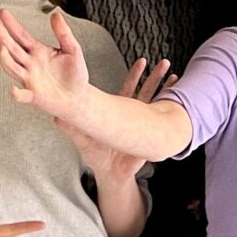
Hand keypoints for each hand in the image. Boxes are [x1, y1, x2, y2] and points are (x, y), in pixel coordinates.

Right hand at [0, 4, 92, 114]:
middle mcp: (29, 64)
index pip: (21, 35)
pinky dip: (17, 94)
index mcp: (37, 51)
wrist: (78, 97)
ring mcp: (30, 79)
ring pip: (13, 68)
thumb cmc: (74, 74)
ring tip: (2, 47)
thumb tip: (56, 15)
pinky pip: (23, 95)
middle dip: (4, 38)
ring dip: (6, 59)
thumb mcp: (72, 49)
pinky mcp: (34, 96)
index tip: (2, 13)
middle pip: (13, 49)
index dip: (11, 24)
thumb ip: (64, 33)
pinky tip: (13, 89)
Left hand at [66, 55, 171, 183]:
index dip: (136, 76)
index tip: (142, 62)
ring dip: (166, 90)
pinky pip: (162, 122)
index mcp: (118, 111)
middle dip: (156, 77)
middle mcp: (132, 115)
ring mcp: (142, 125)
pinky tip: (180, 102)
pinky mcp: (149, 136)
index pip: (128, 89)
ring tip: (175, 76)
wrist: (110, 175)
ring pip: (157, 104)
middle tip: (164, 62)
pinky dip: (172, 111)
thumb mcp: (83, 140)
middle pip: (146, 91)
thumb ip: (72, 128)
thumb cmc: (96, 156)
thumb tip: (56, 116)